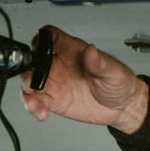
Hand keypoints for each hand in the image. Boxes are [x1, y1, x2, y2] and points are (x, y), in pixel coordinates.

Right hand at [21, 26, 149, 133]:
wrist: (122, 107)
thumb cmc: (119, 83)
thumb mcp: (114, 72)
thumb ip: (100, 62)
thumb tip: (91, 50)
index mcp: (72, 51)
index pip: (50, 38)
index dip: (41, 40)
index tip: (38, 49)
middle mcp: (60, 65)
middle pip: (34, 60)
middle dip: (27, 70)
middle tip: (31, 83)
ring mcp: (55, 83)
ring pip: (31, 82)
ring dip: (27, 92)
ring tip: (35, 104)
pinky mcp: (55, 100)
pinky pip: (38, 101)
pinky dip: (34, 107)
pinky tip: (41, 113)